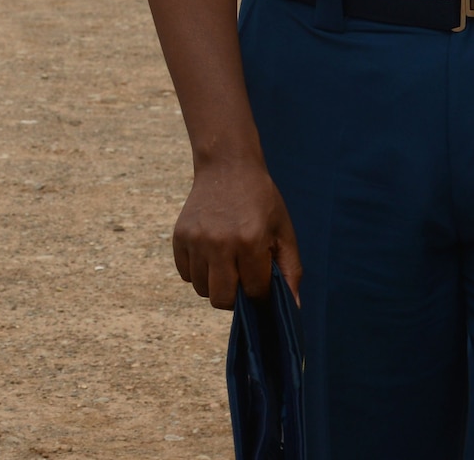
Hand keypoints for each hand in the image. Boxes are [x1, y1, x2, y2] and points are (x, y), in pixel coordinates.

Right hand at [173, 157, 302, 310]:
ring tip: (226, 263)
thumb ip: (290, 271)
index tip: (262, 282)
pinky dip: (198, 272)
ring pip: (202, 289)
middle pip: (222, 299)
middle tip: (242, 278)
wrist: (227, 166)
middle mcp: (219, 243)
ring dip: (216, 284)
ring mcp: (196, 239)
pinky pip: (186, 274)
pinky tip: (210, 254)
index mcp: (250, 241)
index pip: (254, 292)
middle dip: (236, 297)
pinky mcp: (179, 236)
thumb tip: (293, 308)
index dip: (261, 293)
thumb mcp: (283, 231)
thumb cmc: (261, 201)